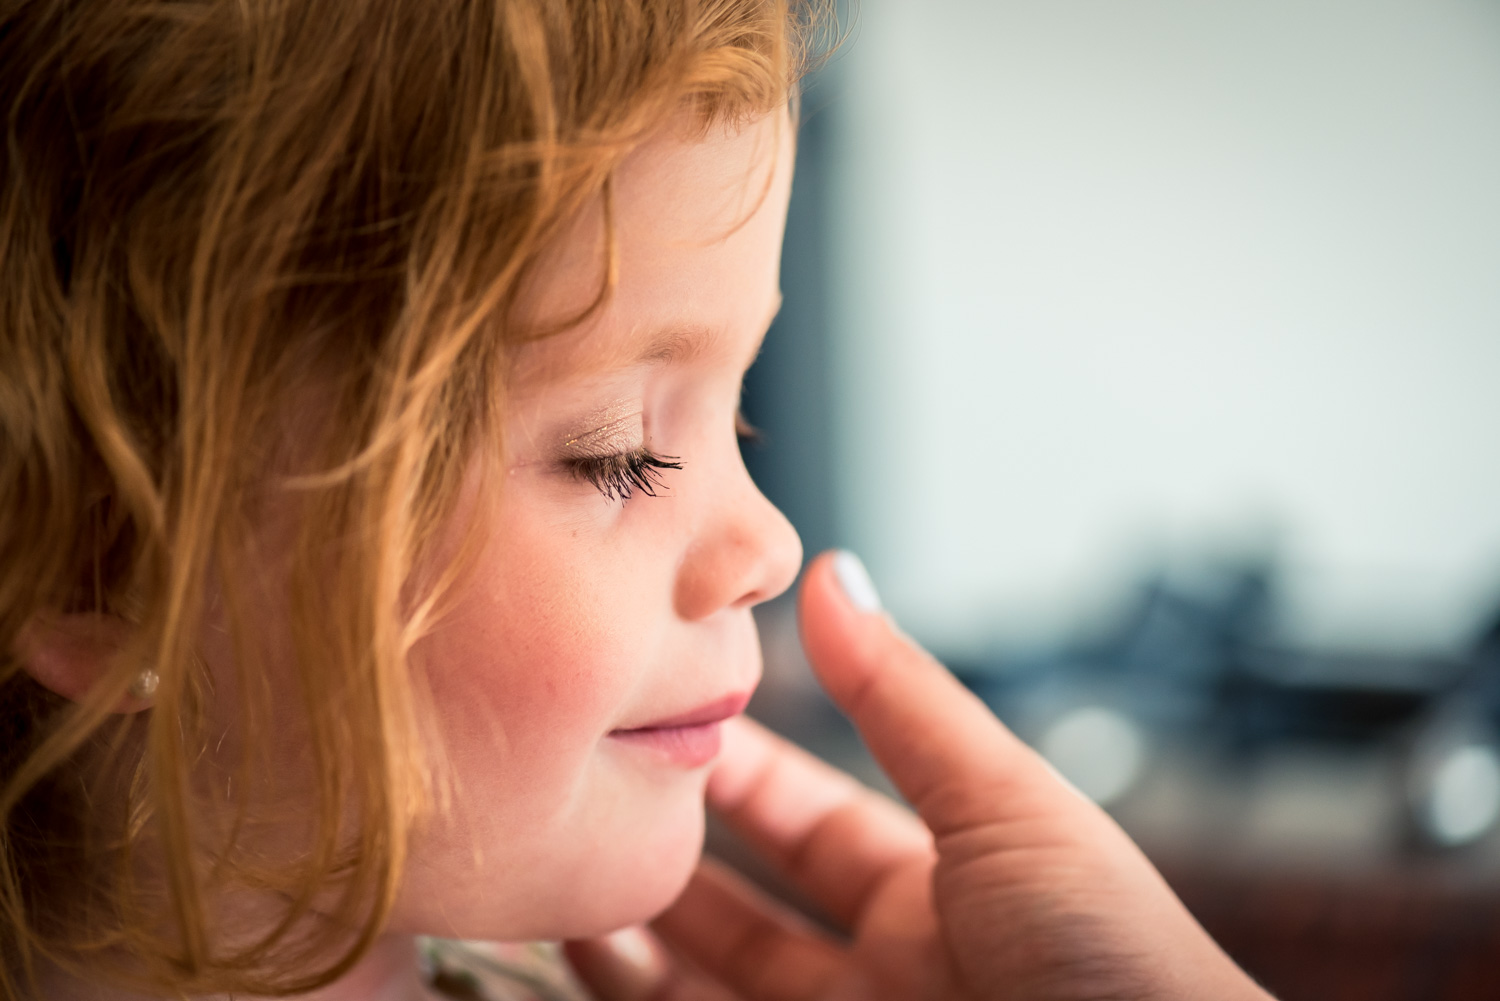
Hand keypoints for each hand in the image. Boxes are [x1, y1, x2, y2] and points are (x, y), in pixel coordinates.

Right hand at [567, 551, 1274, 1000]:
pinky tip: (590, 951)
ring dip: (637, 934)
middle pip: (746, 908)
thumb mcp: (1005, 808)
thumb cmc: (1119, 962)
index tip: (656, 715)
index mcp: (940, 888)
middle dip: (668, 852)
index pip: (807, 820)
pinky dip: (639, 993)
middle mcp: (887, 969)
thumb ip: (902, 700)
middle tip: (588, 793)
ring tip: (569, 875)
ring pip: (710, 981)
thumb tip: (832, 572)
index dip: (735, 770)